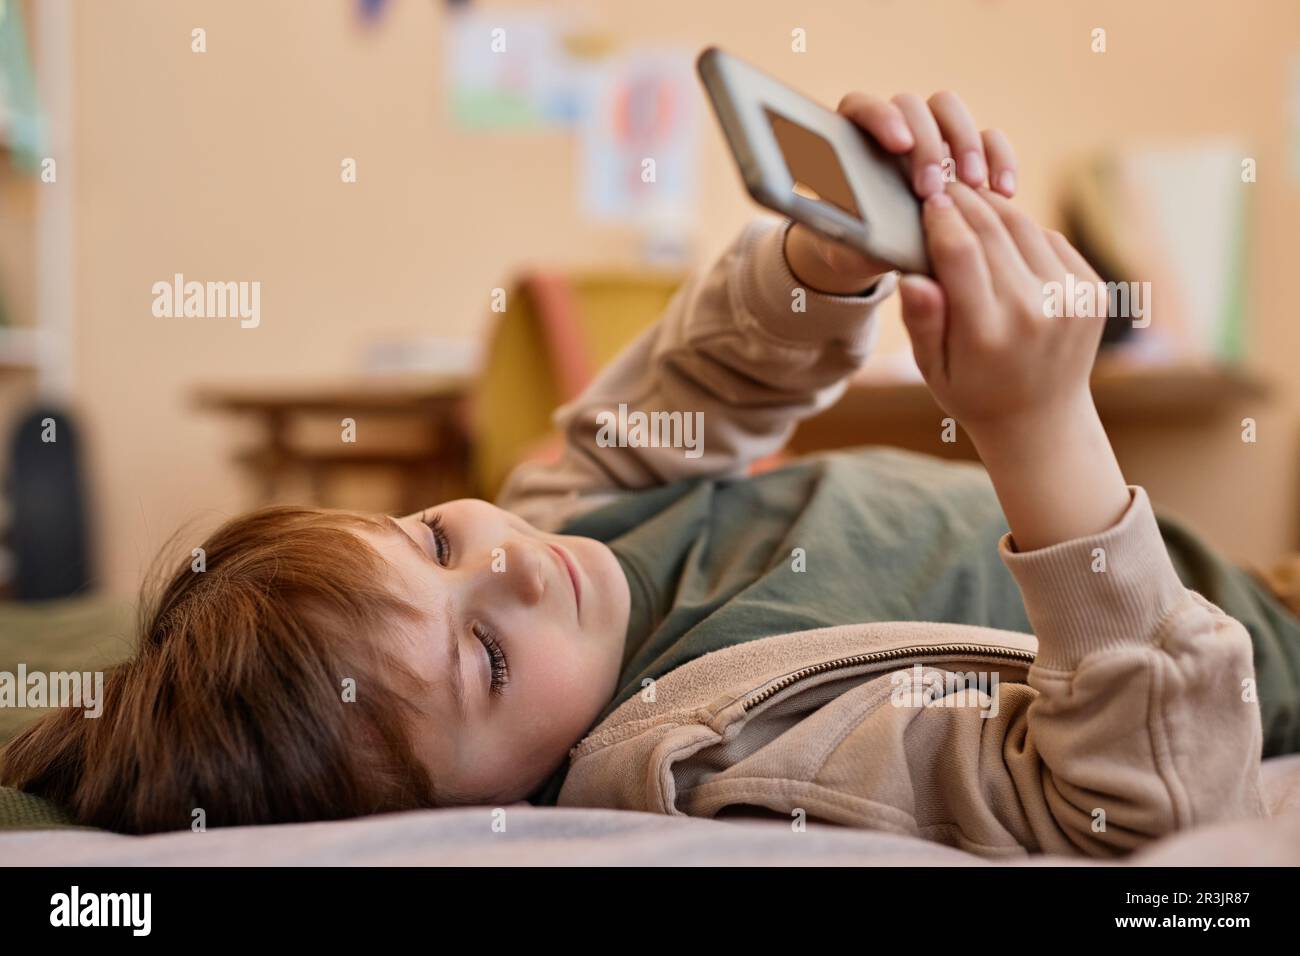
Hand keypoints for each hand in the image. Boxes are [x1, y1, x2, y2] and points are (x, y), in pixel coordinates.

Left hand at [785, 91, 1017, 293]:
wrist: (881, 255)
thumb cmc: (855, 247)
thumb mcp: (849, 245)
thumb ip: (855, 233)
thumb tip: (873, 230)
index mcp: (853, 139)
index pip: (862, 107)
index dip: (881, 118)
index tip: (899, 145)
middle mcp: (893, 126)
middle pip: (913, 106)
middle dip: (927, 144)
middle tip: (931, 189)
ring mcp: (931, 133)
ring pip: (951, 111)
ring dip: (966, 144)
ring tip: (973, 188)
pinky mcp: (967, 151)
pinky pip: (990, 138)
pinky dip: (1000, 159)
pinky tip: (1003, 193)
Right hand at [898, 182, 1128, 549]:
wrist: (1042, 421)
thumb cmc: (973, 391)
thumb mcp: (932, 368)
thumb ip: (923, 321)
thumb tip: (913, 276)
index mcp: (989, 333)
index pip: (961, 251)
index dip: (941, 216)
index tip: (926, 199)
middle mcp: (1035, 312)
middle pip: (993, 230)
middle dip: (965, 200)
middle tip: (943, 183)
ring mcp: (1071, 300)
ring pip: (1024, 227)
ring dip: (994, 207)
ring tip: (969, 199)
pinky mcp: (1092, 291)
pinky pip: (1049, 240)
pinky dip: (1023, 231)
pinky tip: (1003, 235)